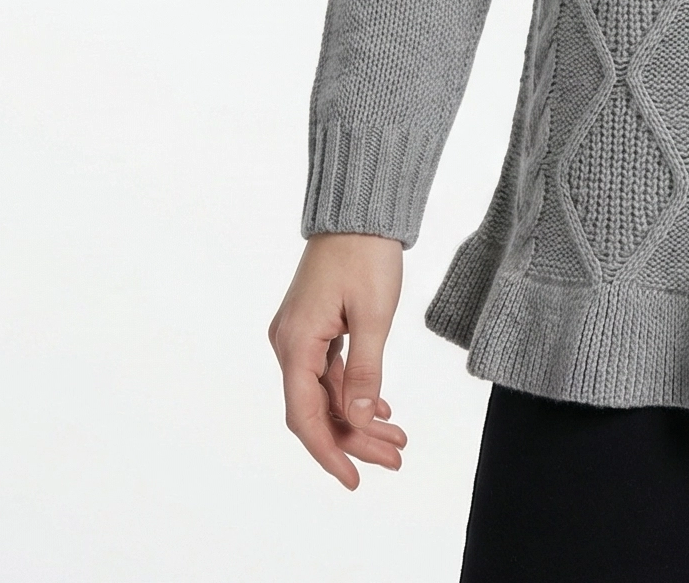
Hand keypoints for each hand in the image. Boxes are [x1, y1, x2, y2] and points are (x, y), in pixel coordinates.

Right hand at [267, 232, 408, 488]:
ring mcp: (300, 335)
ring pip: (327, 392)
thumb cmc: (366, 254)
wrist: (360, 210)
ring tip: (398, 439)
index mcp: (296, 344)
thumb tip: (357, 421)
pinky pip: (331, 371)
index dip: (329, 452)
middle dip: (355, 439)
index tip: (353, 480)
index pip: (305, 417)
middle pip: (318, 409)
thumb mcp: (375, 316)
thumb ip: (365, 373)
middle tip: (395, 459)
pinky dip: (355, 391)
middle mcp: (290, 344)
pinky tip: (381, 408)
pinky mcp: (315, 326)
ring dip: (359, 417)